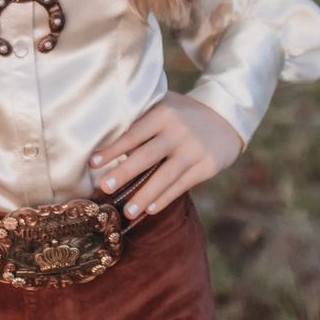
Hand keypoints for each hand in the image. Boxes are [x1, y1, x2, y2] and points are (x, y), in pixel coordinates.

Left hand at [86, 93, 244, 218]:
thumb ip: (143, 120)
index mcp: (163, 113)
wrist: (227, 117)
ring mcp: (194, 149)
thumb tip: (106, 140)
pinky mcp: (207, 166)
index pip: (134, 133)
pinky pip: (182, 185)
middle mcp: (178, 131)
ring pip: (165, 176)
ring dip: (144, 195)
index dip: (113, 149)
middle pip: (147, 155)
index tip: (92, 163)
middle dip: (124, 172)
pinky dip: (165, 198)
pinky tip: (150, 209)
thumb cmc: (183, 114)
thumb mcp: (165, 107)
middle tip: (104, 188)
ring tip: (127, 212)